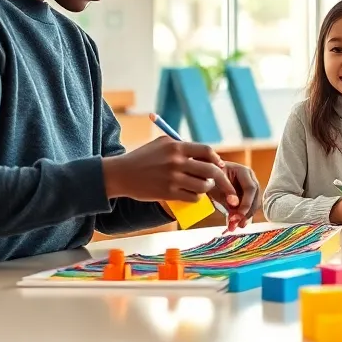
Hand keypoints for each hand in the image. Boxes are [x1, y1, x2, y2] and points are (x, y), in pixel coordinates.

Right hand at [103, 137, 235, 204]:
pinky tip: (193, 194)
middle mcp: (176, 162)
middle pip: (210, 170)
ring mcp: (172, 178)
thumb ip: (183, 146)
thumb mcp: (162, 144)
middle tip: (220, 181)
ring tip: (203, 186)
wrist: (121, 174)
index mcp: (176, 147)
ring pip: (203, 186)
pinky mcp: (168, 193)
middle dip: (219, 177)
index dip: (216, 159)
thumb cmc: (143, 157)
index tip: (219, 164)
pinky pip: (193, 197)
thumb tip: (207, 155)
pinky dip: (196, 197)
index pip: (206, 151)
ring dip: (207, 188)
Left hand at [212, 162, 259, 231]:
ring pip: (254, 203)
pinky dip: (243, 215)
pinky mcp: (247, 195)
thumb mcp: (214, 185)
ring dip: (246, 216)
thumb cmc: (209, 177)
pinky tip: (236, 223)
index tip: (238, 216)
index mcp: (243, 171)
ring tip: (236, 226)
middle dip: (247, 212)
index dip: (246, 203)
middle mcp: (250, 177)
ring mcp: (251, 186)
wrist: (206, 176)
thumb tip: (235, 208)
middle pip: (255, 197)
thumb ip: (225, 196)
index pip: (250, 188)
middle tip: (238, 224)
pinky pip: (249, 207)